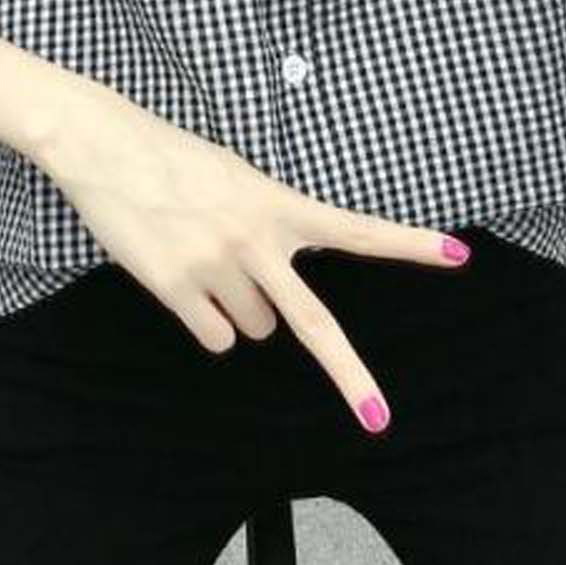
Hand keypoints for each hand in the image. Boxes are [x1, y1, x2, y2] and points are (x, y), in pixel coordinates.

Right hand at [34, 77, 470, 433]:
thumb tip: (273, 295)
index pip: (356, 229)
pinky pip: (214, 336)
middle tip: (377, 415)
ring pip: (253, 329)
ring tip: (204, 258)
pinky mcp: (174, 288)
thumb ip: (268, 226)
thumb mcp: (237, 180)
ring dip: (239, 310)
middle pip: (312, 323)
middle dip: (349, 375)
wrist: (106, 149)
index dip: (409, 244)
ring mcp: (215, 267)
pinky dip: (205, 321)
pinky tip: (182, 279)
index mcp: (278, 203)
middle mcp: (255, 239)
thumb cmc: (175, 159)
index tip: (459, 254)